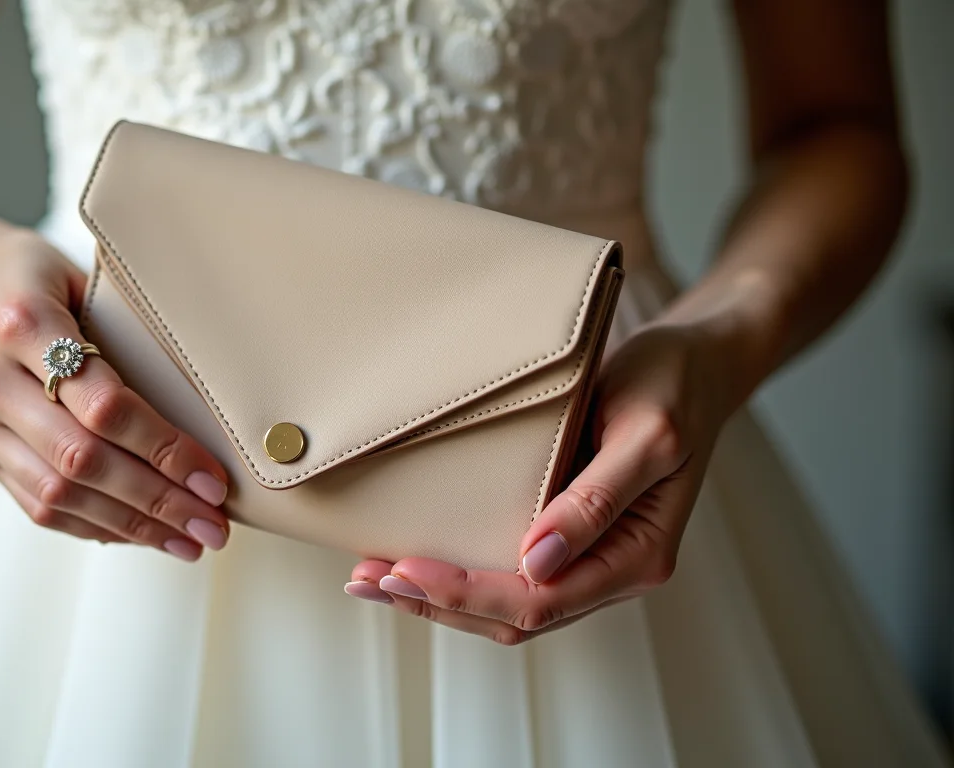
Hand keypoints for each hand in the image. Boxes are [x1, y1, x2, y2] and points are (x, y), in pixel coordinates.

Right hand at [0, 205, 231, 559]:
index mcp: (22, 322)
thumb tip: (211, 395)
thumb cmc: (34, 274)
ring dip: (131, 525)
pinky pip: (37, 504)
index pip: (103, 404)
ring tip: (189, 539)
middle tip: (212, 524)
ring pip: (57, 493)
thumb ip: (127, 327)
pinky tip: (142, 534)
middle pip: (81, 459)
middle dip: (156, 501)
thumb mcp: (81, 274)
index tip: (213, 477)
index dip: (163, 448)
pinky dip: (95, 525)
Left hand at [344, 322, 737, 643]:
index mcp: (636, 555)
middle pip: (516, 617)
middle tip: (367, 580)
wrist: (695, 364)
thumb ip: (595, 502)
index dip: (466, 592)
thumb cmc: (672, 387)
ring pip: (508, 608)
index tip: (404, 570)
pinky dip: (459, 578)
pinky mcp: (566, 538)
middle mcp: (611, 570)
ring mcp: (588, 559)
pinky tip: (416, 563)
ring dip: (439, 600)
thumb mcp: (643, 433)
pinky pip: (510, 577)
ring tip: (373, 580)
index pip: (540, 599)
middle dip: (436, 604)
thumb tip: (536, 562)